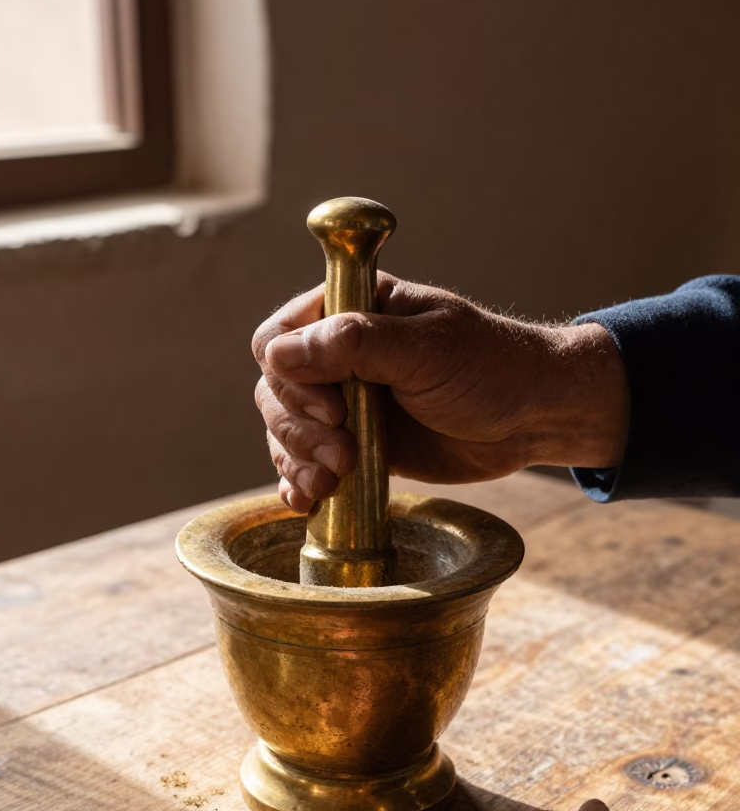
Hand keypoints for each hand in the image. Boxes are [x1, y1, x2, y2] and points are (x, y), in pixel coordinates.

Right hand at [252, 275, 628, 512]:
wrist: (534, 418)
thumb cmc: (491, 368)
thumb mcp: (427, 350)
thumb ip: (354, 345)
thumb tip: (280, 352)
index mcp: (351, 310)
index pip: (278, 336)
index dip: (291, 377)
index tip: (334, 408)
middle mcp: (338, 355)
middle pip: (275, 391)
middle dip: (299, 429)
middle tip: (344, 454)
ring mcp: (345, 402)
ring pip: (285, 431)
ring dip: (298, 460)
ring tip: (331, 482)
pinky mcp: (356, 445)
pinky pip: (308, 463)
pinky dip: (300, 483)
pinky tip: (308, 500)